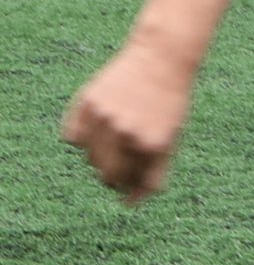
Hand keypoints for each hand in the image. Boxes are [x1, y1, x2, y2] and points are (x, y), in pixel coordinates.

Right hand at [62, 41, 196, 201]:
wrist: (160, 58)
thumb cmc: (168, 104)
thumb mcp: (170, 140)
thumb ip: (152, 176)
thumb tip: (128, 205)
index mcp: (152, 146)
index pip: (128, 184)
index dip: (129, 181)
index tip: (133, 168)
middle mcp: (126, 133)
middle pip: (106, 175)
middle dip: (114, 172)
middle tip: (124, 152)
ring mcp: (104, 117)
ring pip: (88, 157)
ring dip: (99, 152)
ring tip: (118, 131)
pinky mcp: (87, 102)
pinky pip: (72, 136)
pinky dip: (81, 135)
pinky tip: (99, 122)